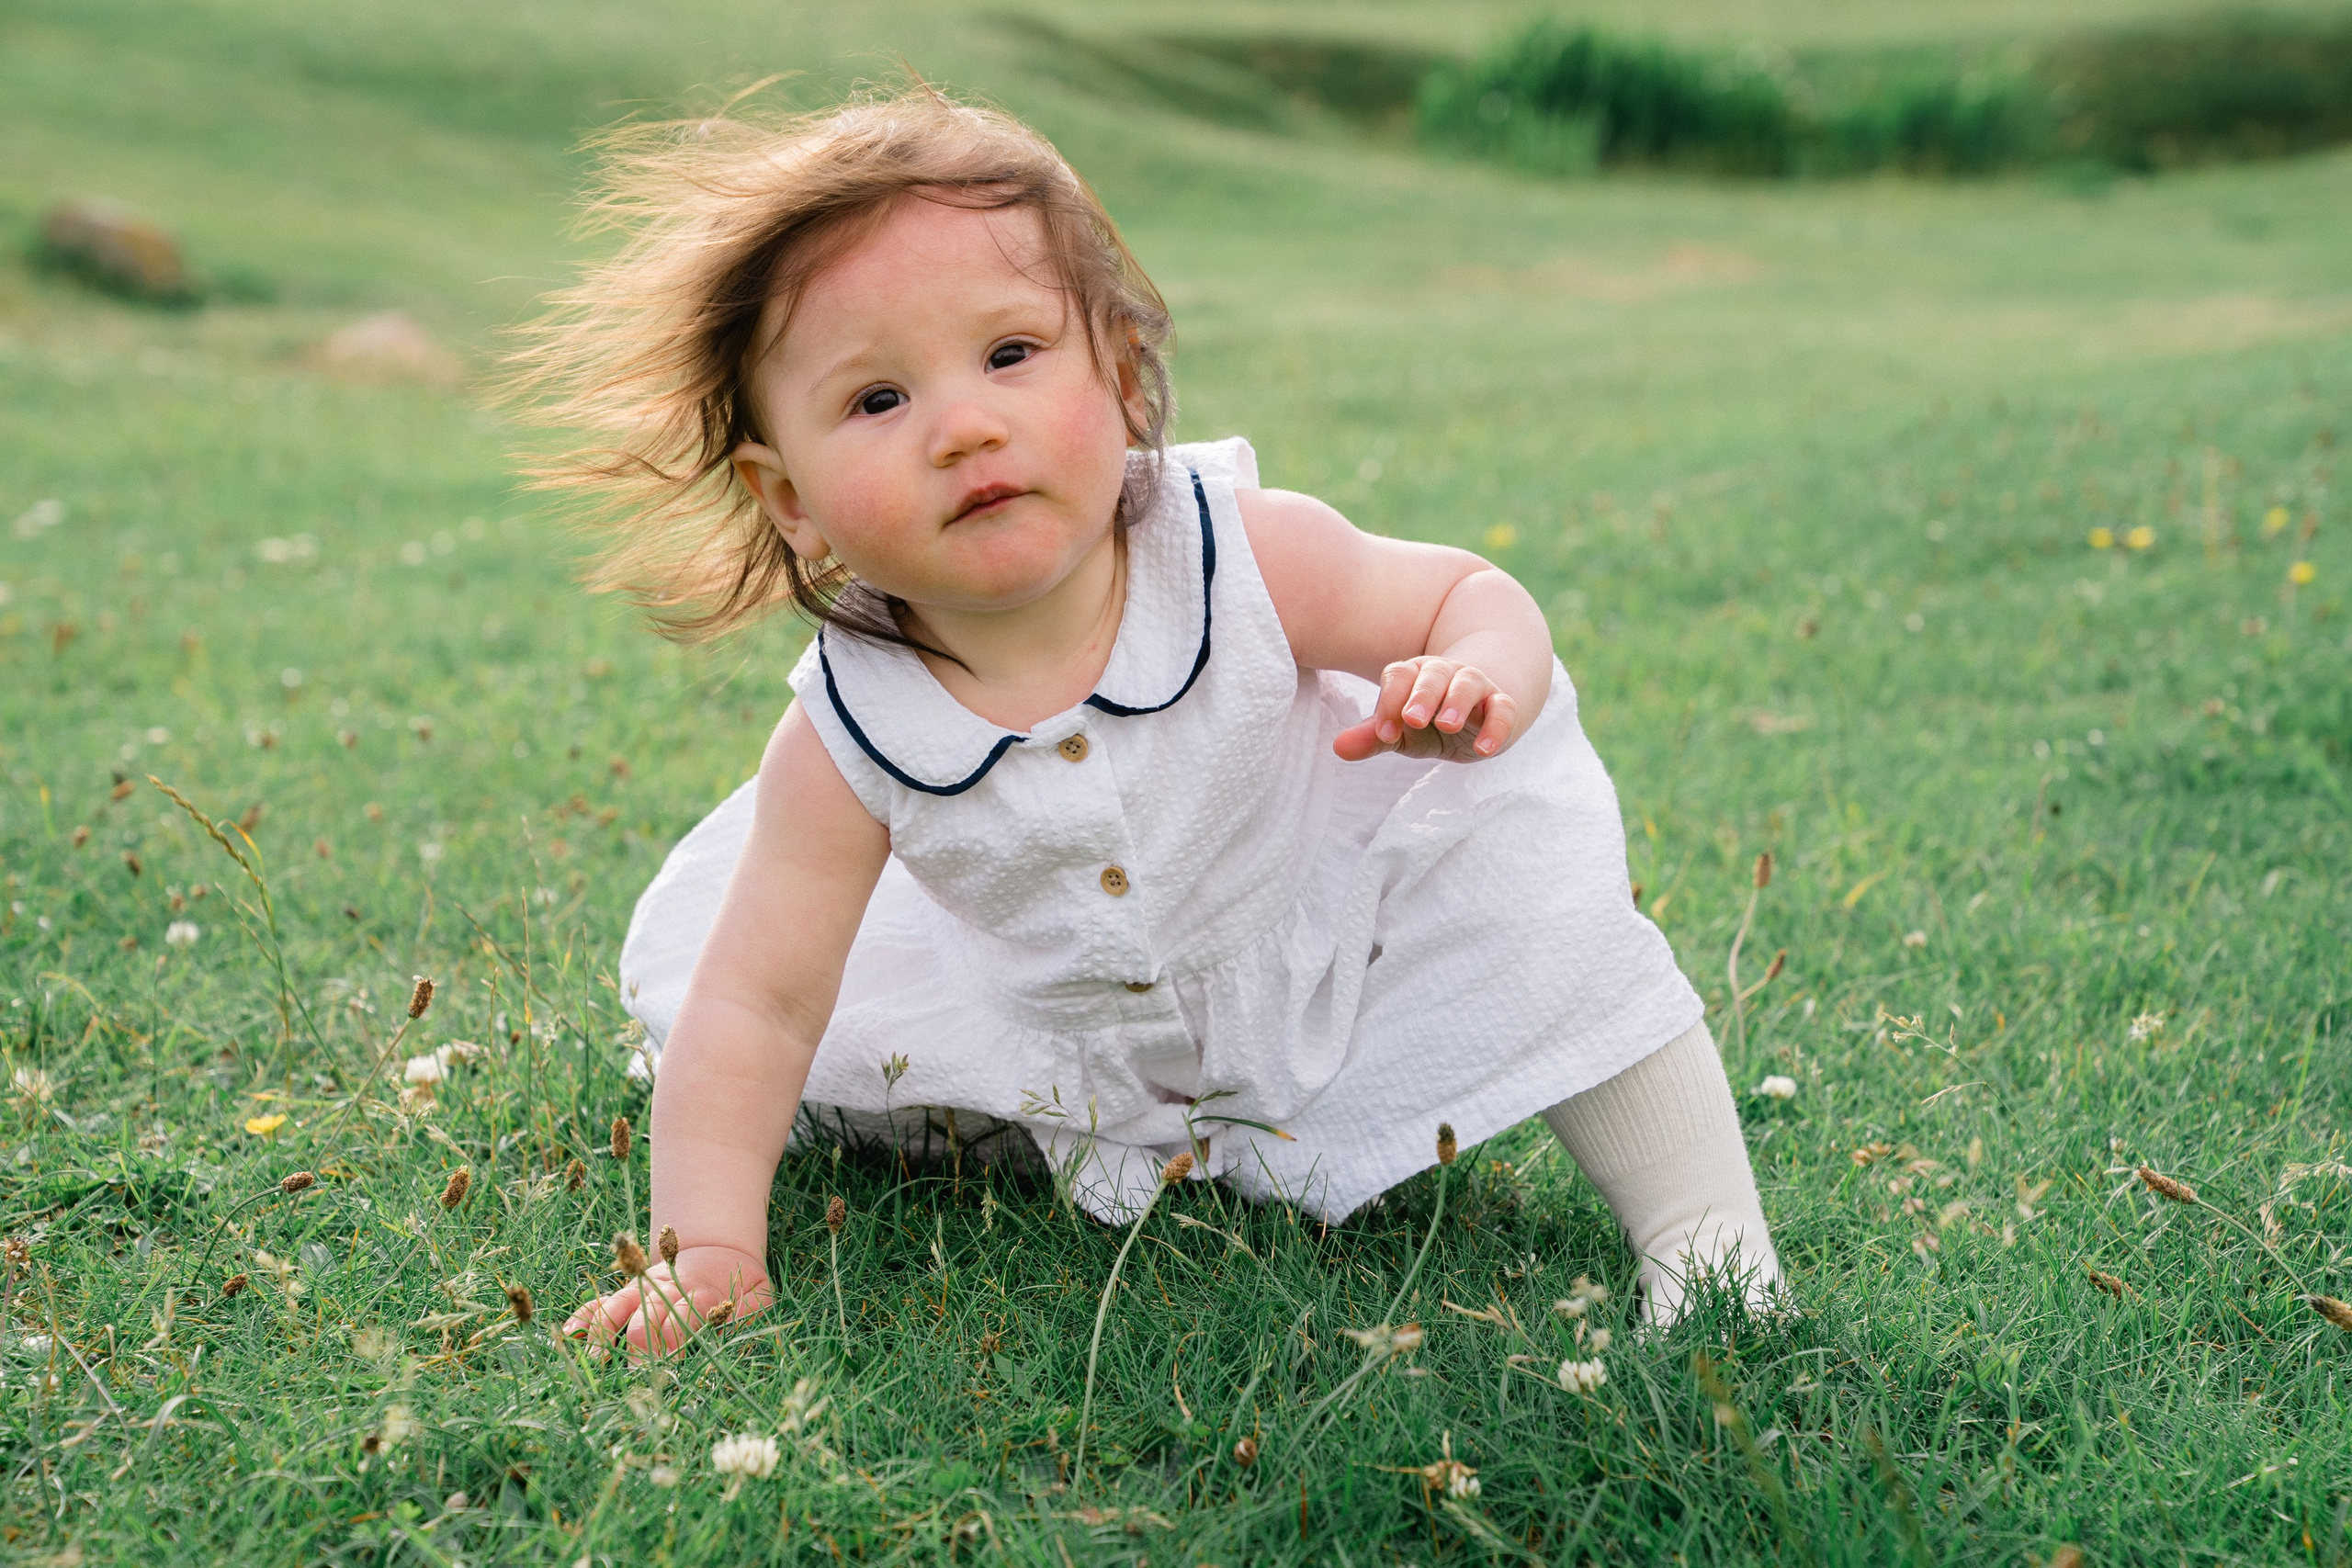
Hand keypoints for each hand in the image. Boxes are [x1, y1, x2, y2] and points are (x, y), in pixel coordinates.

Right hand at [561, 1244, 772, 1356]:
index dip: (677, 1330)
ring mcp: (640, 1293)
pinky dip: (583, 1318)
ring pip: (617, 1308)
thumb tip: (734, 1324)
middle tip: (635, 1370)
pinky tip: (569, 1336)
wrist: (717, 1255)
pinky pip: (598, 1305)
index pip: (685, 1311)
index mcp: (700, 1293)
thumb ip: (751, 1308)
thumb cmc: (739, 1285)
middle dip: (642, 1340)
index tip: (670, 1355)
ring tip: (596, 1361)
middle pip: (647, 1313)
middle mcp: (664, 1292)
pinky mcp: (625, 1297)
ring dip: (606, 1333)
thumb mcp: (757, 1291)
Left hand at [1333, 656, 1519, 762]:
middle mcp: (1445, 674)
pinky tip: (1484, 750)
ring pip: (1467, 684)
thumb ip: (1374, 737)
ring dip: (1457, 702)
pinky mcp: (1502, 705)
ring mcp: (1476, 686)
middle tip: (1412, 720)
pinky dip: (1496, 727)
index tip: (1384, 733)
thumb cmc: (1431, 723)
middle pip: (1433, 675)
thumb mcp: (1402, 732)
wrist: (1479, 714)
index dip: (1390, 701)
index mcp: (1414, 675)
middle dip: (1422, 695)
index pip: (1399, 676)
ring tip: (1447, 725)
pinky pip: (1502, 710)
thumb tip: (1338, 748)